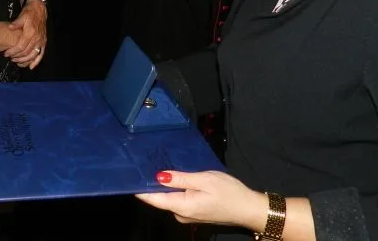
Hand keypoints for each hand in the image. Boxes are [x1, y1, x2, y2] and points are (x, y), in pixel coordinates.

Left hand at [5, 0, 46, 67]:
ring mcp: (41, 41)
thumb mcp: (22, 16)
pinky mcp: (43, 42)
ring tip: (17, 62)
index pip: (21, 46)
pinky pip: (41, 54)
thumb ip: (16, 23)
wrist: (39, 10)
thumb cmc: (29, 13)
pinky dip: (36, 61)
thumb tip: (10, 27)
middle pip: (26, 52)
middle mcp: (37, 38)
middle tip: (10, 58)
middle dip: (17, 57)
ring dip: (25, 60)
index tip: (6, 54)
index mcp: (31, 32)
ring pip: (33, 55)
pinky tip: (31, 66)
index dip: (13, 51)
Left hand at [135, 170, 258, 227]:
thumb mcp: (204, 180)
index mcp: (181, 206)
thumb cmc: (229, 192)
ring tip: (162, 165)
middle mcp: (181, 214)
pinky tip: (179, 177)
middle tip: (147, 161)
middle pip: (161, 197)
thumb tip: (159, 176)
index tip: (129, 176)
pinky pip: (179, 199)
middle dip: (155, 181)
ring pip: (171, 198)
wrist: (248, 208)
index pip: (154, 199)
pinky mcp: (193, 212)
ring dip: (168, 184)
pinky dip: (177, 189)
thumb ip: (180, 178)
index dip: (140, 188)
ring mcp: (187, 215)